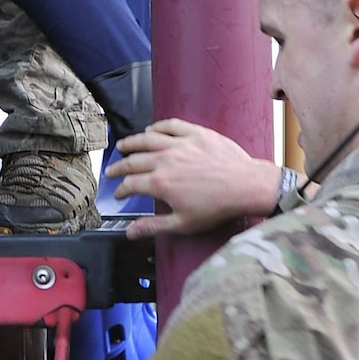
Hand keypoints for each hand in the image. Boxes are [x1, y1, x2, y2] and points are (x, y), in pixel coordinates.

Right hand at [105, 119, 283, 236]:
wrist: (246, 186)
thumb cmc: (218, 207)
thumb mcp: (183, 223)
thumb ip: (153, 226)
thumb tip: (130, 233)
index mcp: (160, 183)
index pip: (130, 184)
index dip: (120, 190)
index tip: (119, 194)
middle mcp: (165, 160)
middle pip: (133, 160)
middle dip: (119, 167)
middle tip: (112, 170)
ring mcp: (180, 144)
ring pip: (147, 139)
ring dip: (132, 143)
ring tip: (122, 146)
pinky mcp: (196, 134)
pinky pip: (170, 126)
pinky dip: (158, 127)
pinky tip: (151, 129)